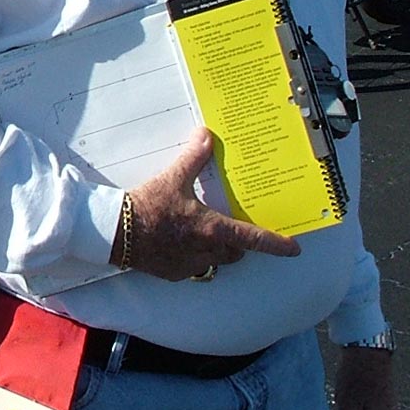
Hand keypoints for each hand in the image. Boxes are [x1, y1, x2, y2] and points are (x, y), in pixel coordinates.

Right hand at [114, 126, 300, 280]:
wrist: (115, 232)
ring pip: (215, 260)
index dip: (276, 244)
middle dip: (239, 242)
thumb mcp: (174, 178)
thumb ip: (194, 158)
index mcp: (213, 229)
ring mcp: (189, 265)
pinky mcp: (172, 273)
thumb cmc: (147, 207)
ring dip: (217, 249)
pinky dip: (193, 255)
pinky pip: (193, 266)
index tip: (294, 249)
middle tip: (235, 227)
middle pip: (236, 252)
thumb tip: (206, 136)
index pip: (253, 239)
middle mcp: (206, 251)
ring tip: (206, 232)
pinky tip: (181, 242)